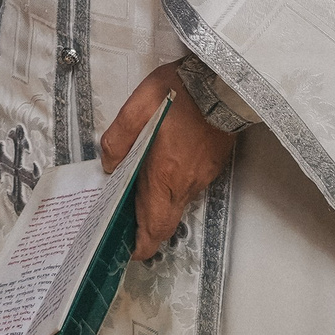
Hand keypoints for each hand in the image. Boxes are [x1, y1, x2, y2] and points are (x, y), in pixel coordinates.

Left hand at [99, 63, 239, 261]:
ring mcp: (203, 176)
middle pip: (167, 221)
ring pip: (178, 204)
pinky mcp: (212, 166)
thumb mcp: (137, 106)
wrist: (224, 84)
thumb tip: (110, 165)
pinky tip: (162, 172)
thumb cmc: (178, 92)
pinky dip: (173, 190)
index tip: (131, 251)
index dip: (142, 243)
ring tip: (138, 196)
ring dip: (159, 208)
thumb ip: (118, 138)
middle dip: (148, 231)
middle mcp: (186, 182)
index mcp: (165, 173)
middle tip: (129, 229)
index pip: (154, 223)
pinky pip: (189, 188)